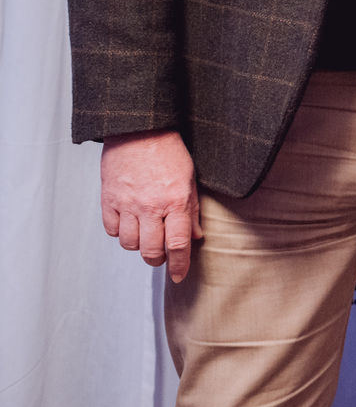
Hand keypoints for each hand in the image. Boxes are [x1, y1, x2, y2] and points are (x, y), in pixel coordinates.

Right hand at [100, 129, 201, 282]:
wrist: (139, 130)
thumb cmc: (168, 152)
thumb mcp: (191, 179)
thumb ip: (192, 210)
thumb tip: (196, 238)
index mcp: (175, 201)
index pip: (178, 244)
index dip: (179, 265)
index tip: (179, 276)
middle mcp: (151, 207)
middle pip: (151, 251)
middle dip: (158, 259)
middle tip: (162, 255)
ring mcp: (127, 204)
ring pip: (130, 244)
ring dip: (139, 246)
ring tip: (146, 235)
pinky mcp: (108, 200)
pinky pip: (112, 230)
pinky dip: (121, 233)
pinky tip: (129, 224)